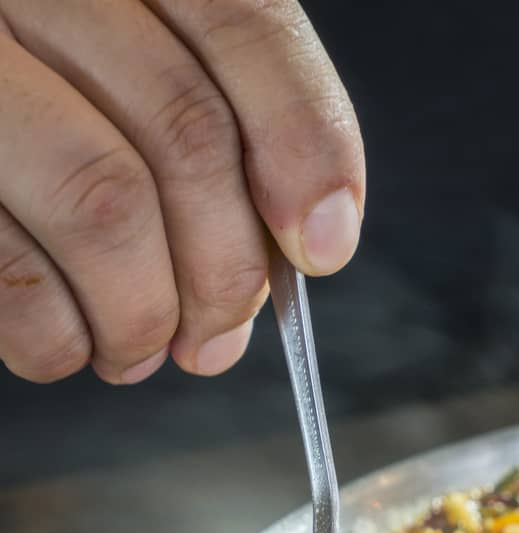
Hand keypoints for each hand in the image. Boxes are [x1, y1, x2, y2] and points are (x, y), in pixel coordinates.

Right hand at [0, 0, 361, 384]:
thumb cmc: (24, 84)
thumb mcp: (112, 54)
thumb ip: (201, 115)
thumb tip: (299, 245)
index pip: (242, 23)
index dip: (306, 143)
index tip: (322, 245)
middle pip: (185, 130)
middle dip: (227, 266)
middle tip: (221, 335)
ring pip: (104, 201)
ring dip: (145, 311)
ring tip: (143, 350)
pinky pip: (6, 262)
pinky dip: (54, 332)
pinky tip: (67, 346)